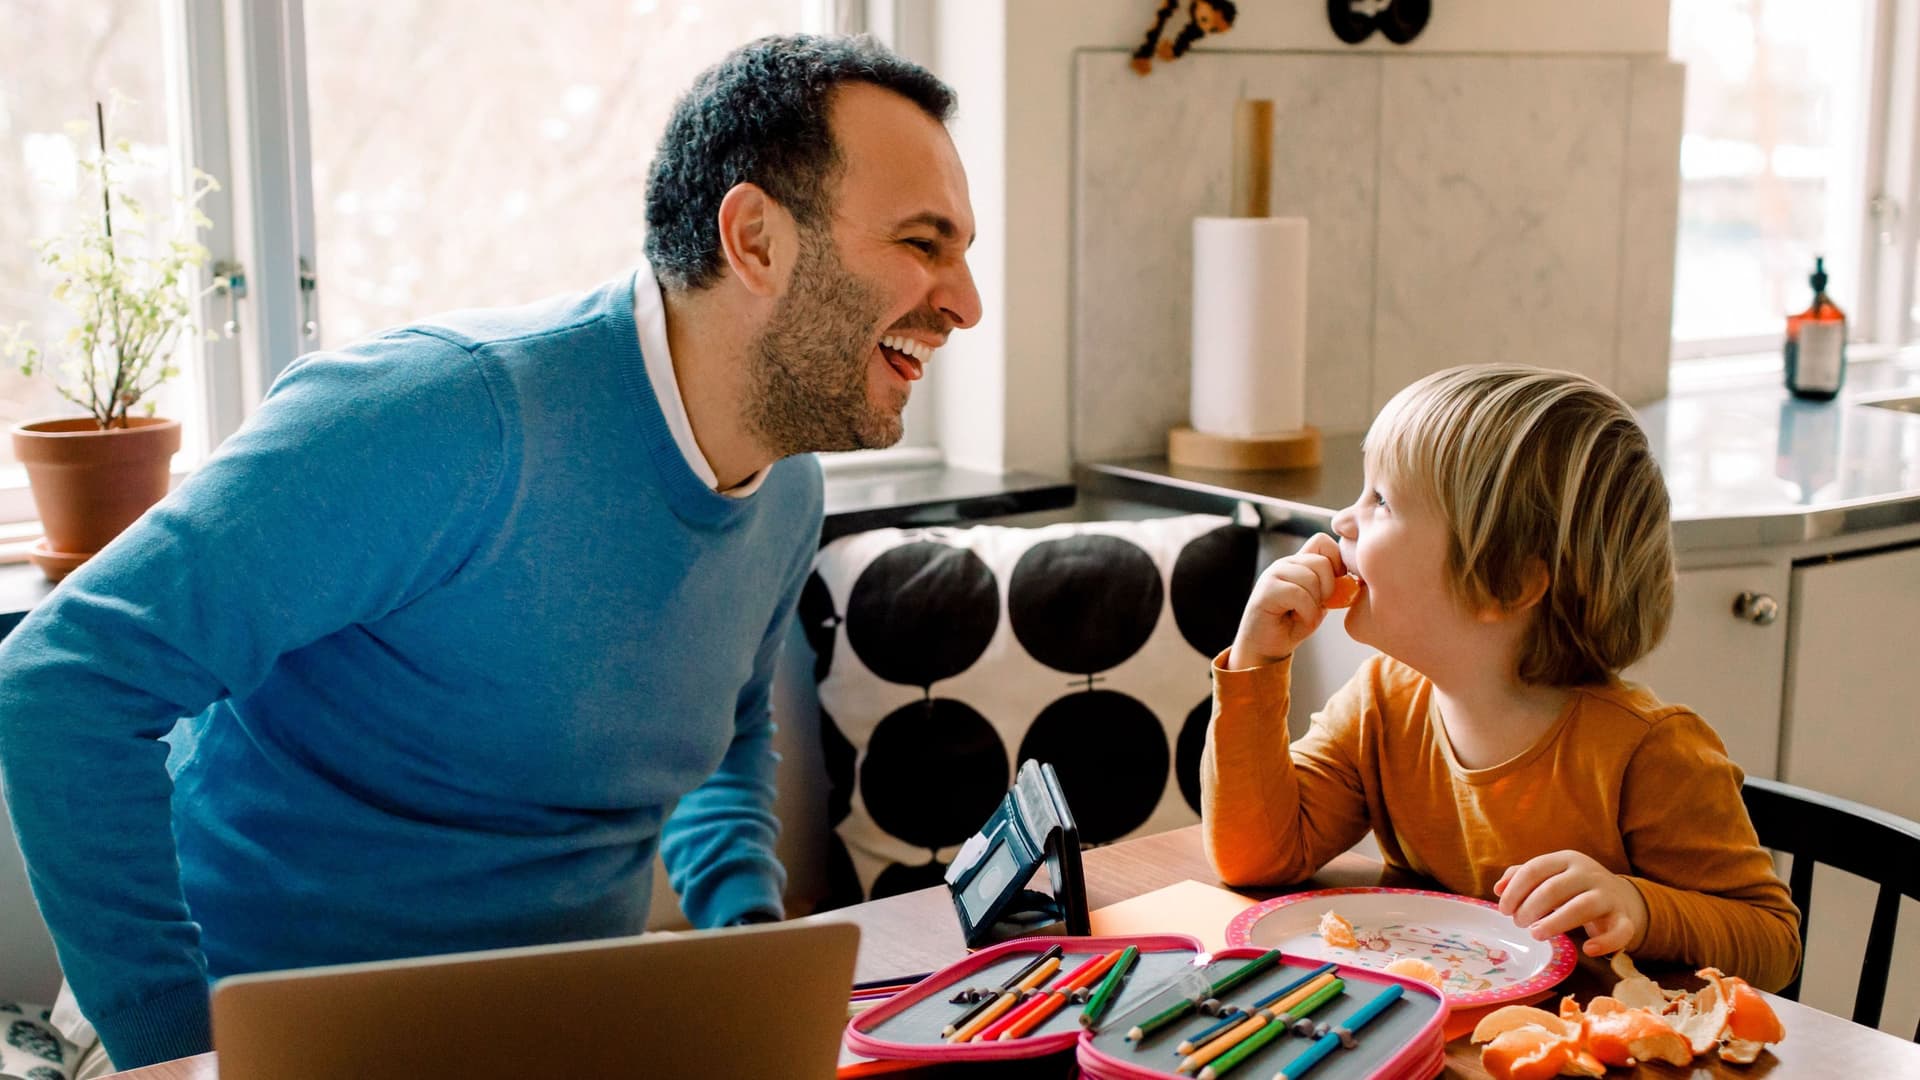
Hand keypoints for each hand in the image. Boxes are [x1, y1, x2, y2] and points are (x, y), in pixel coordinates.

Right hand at [1226, 533, 1345, 668]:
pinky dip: (1306, 612)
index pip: (1322, 541)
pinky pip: (1299, 594)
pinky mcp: (1266, 590)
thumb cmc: (1294, 624)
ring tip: (1304, 614)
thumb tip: (1352, 578)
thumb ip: (1333, 585)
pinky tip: (1298, 620)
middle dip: (1328, 588)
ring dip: (1315, 603)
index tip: (1335, 585)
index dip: (1336, 561)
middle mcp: (1285, 563)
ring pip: (1311, 578)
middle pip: (1322, 561)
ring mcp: (1273, 574)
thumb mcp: (1320, 601)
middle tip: (1318, 606)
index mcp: (1299, 562)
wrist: (1267, 647)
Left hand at [1495, 850, 1648, 956]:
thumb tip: (1498, 889)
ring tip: (1536, 935)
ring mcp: (1608, 895)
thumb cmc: (1574, 889)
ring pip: (1583, 907)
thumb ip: (1522, 877)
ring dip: (1556, 922)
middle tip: (1518, 924)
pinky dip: (1605, 942)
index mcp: (1567, 859)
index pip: (1535, 869)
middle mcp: (1589, 873)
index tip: (1504, 910)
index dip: (1515, 890)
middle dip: (1530, 907)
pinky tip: (1588, 950)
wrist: (1621, 898)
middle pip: (1554, 888)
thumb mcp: (1550, 876)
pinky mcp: (1625, 918)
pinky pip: (1620, 931)